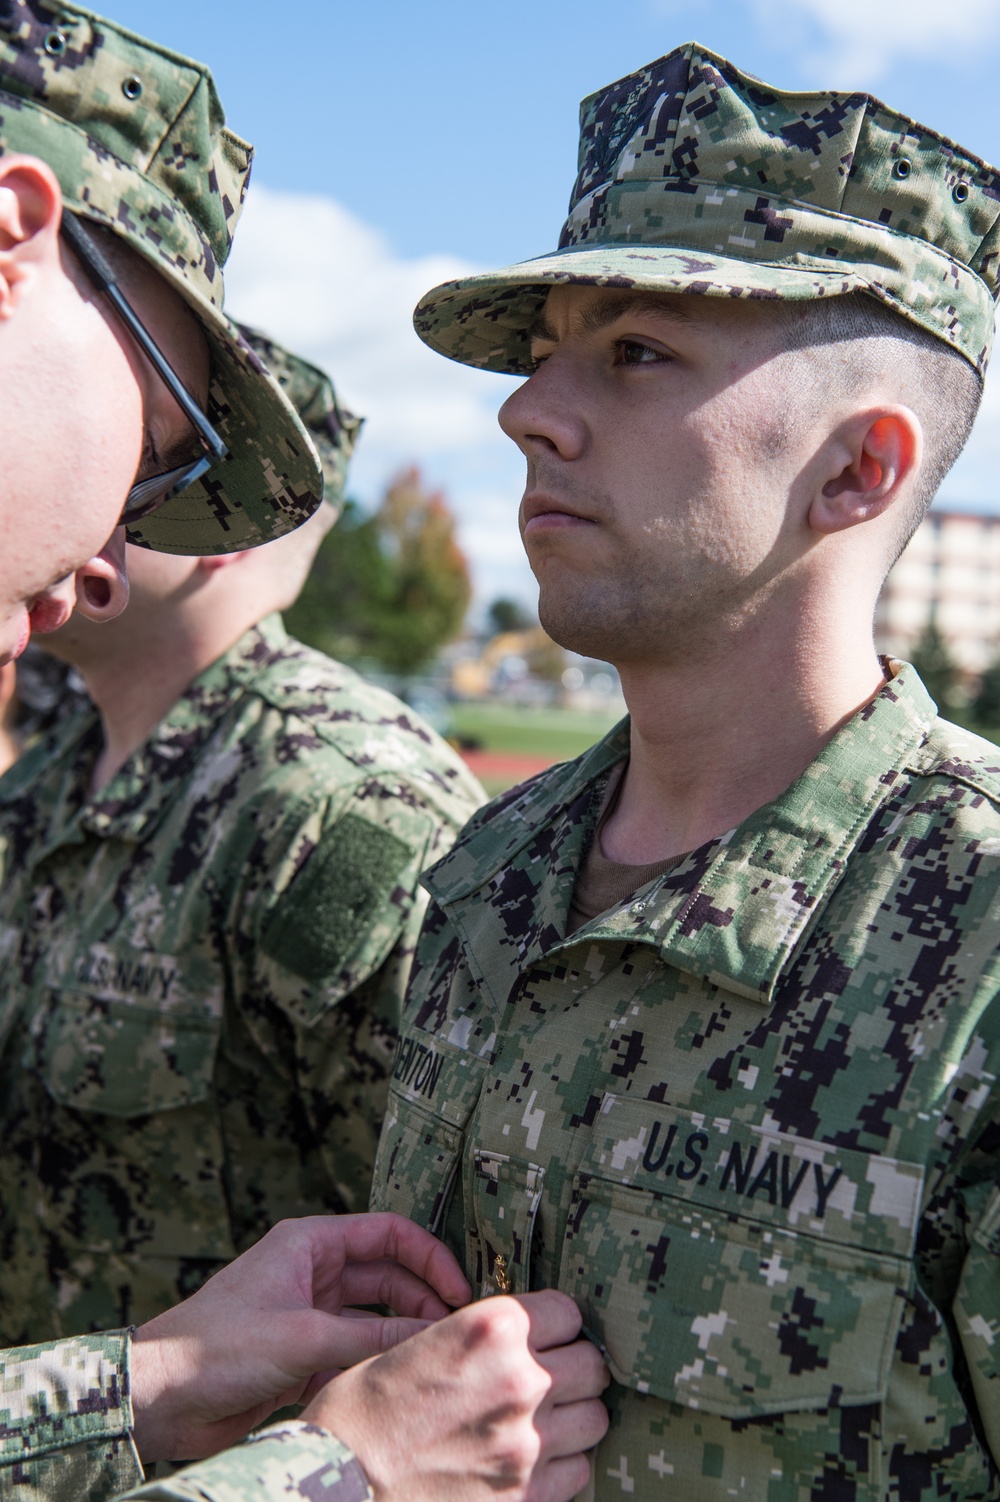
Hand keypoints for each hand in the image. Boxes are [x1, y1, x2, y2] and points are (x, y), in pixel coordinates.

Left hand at [130, 1212, 469, 1462]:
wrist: (159, 1400)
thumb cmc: (216, 1349)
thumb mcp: (303, 1338)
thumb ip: (372, 1335)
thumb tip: (435, 1335)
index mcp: (310, 1242)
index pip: (389, 1233)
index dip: (430, 1257)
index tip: (461, 1291)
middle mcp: (313, 1271)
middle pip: (388, 1275)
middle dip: (422, 1299)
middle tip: (455, 1332)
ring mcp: (309, 1313)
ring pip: (374, 1315)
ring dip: (400, 1333)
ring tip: (433, 1359)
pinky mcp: (303, 1353)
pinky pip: (355, 1349)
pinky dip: (376, 1362)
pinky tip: (395, 1381)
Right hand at [304, 1288, 609, 1501]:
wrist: (339, 1488)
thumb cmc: (361, 1415)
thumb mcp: (415, 1345)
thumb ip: (476, 1337)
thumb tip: (514, 1337)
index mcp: (490, 1329)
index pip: (567, 1312)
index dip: (555, 1324)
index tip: (544, 1336)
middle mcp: (520, 1380)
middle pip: (591, 1365)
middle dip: (573, 1369)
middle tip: (548, 1379)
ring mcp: (528, 1444)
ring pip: (594, 1418)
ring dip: (573, 1418)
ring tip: (542, 1422)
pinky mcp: (527, 1497)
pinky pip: (578, 1471)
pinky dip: (563, 1466)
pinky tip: (530, 1463)